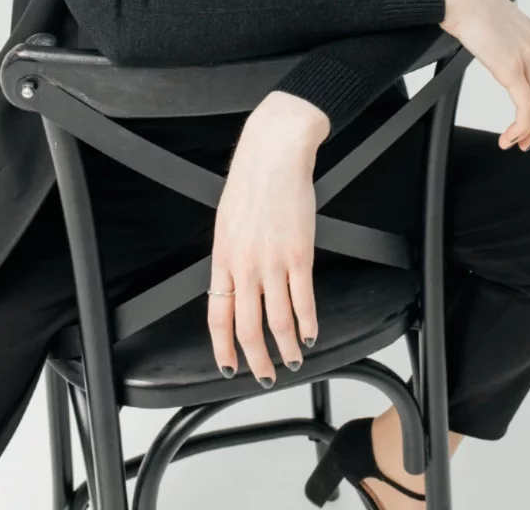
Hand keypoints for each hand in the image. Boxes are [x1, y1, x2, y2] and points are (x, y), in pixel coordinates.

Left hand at [207, 92, 327, 384]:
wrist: (274, 154)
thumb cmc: (250, 180)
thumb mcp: (227, 221)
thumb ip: (230, 256)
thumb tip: (232, 284)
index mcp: (223, 257)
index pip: (218, 316)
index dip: (223, 348)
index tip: (228, 366)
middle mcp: (245, 265)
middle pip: (247, 327)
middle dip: (256, 359)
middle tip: (265, 375)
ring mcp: (272, 262)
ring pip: (277, 320)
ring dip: (286, 347)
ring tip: (293, 359)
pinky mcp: (300, 254)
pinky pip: (303, 299)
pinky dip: (308, 322)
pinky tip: (311, 332)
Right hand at [436, 0, 529, 150]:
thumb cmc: (466, 3)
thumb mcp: (494, 23)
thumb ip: (501, 39)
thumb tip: (491, 47)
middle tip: (526, 140)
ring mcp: (528, 58)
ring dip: (529, 130)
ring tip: (515, 141)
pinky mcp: (513, 69)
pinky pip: (526, 108)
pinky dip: (520, 127)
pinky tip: (509, 136)